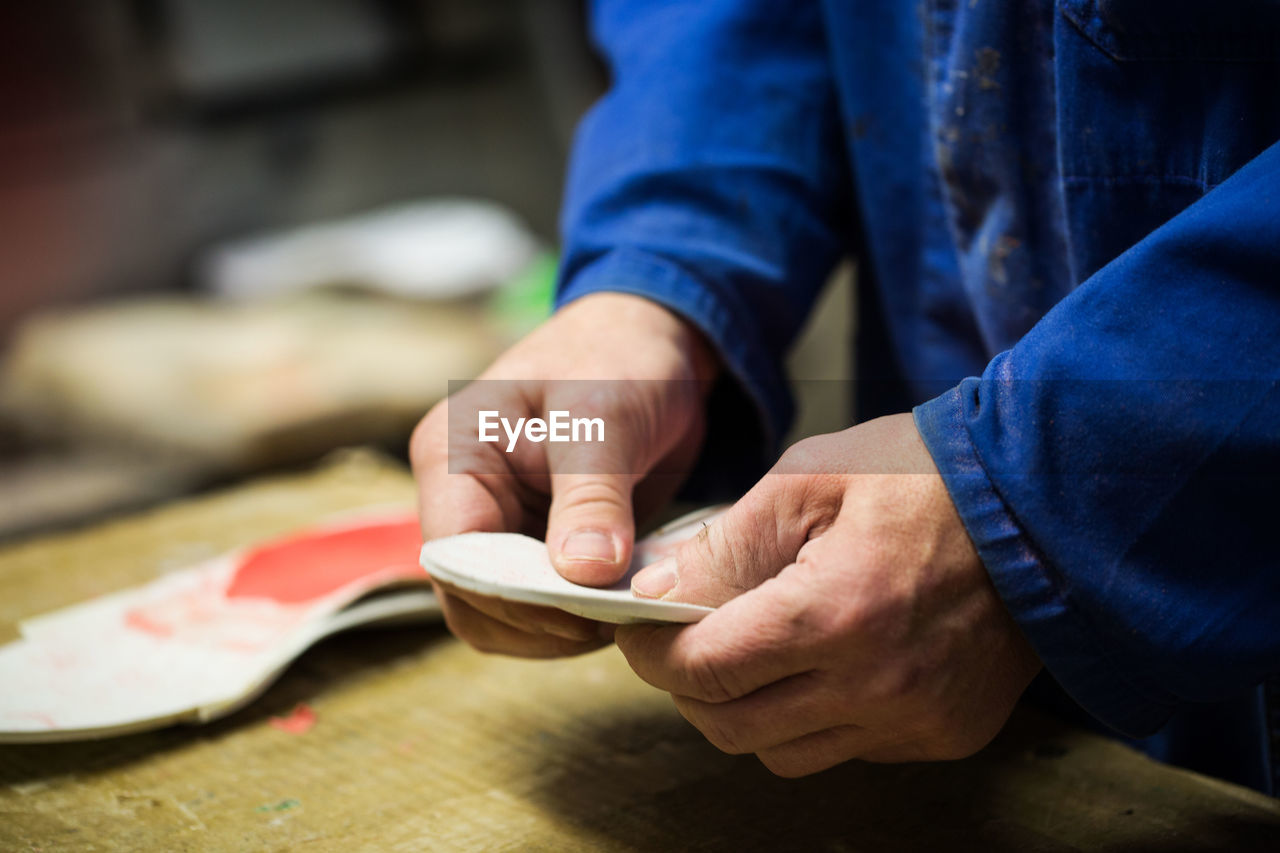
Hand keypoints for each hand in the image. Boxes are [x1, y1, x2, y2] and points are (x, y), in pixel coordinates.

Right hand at [411, 293, 717, 656]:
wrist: (653, 344)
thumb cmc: (619, 360)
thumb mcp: (607, 420)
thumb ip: (592, 497)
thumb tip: (582, 574)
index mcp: (453, 456)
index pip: (456, 557)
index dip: (513, 597)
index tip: (586, 609)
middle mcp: (461, 498)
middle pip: (471, 599)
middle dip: (539, 621)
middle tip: (616, 618)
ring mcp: (497, 527)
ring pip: (503, 617)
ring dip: (560, 630)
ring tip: (626, 614)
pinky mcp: (534, 547)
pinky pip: (539, 609)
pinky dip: (578, 619)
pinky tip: (624, 606)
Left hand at [614, 414, 1040, 775]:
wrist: (1045, 504)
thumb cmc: (923, 476)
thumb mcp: (808, 480)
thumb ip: (725, 544)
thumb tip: (658, 593)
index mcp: (836, 613)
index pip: (706, 669)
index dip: (654, 654)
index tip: (640, 631)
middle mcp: (878, 685)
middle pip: (734, 728)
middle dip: (691, 690)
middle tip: (683, 645)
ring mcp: (917, 720)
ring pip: (786, 754)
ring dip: (750, 711)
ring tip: (752, 653)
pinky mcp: (946, 734)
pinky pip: (850, 748)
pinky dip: (816, 717)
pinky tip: (825, 663)